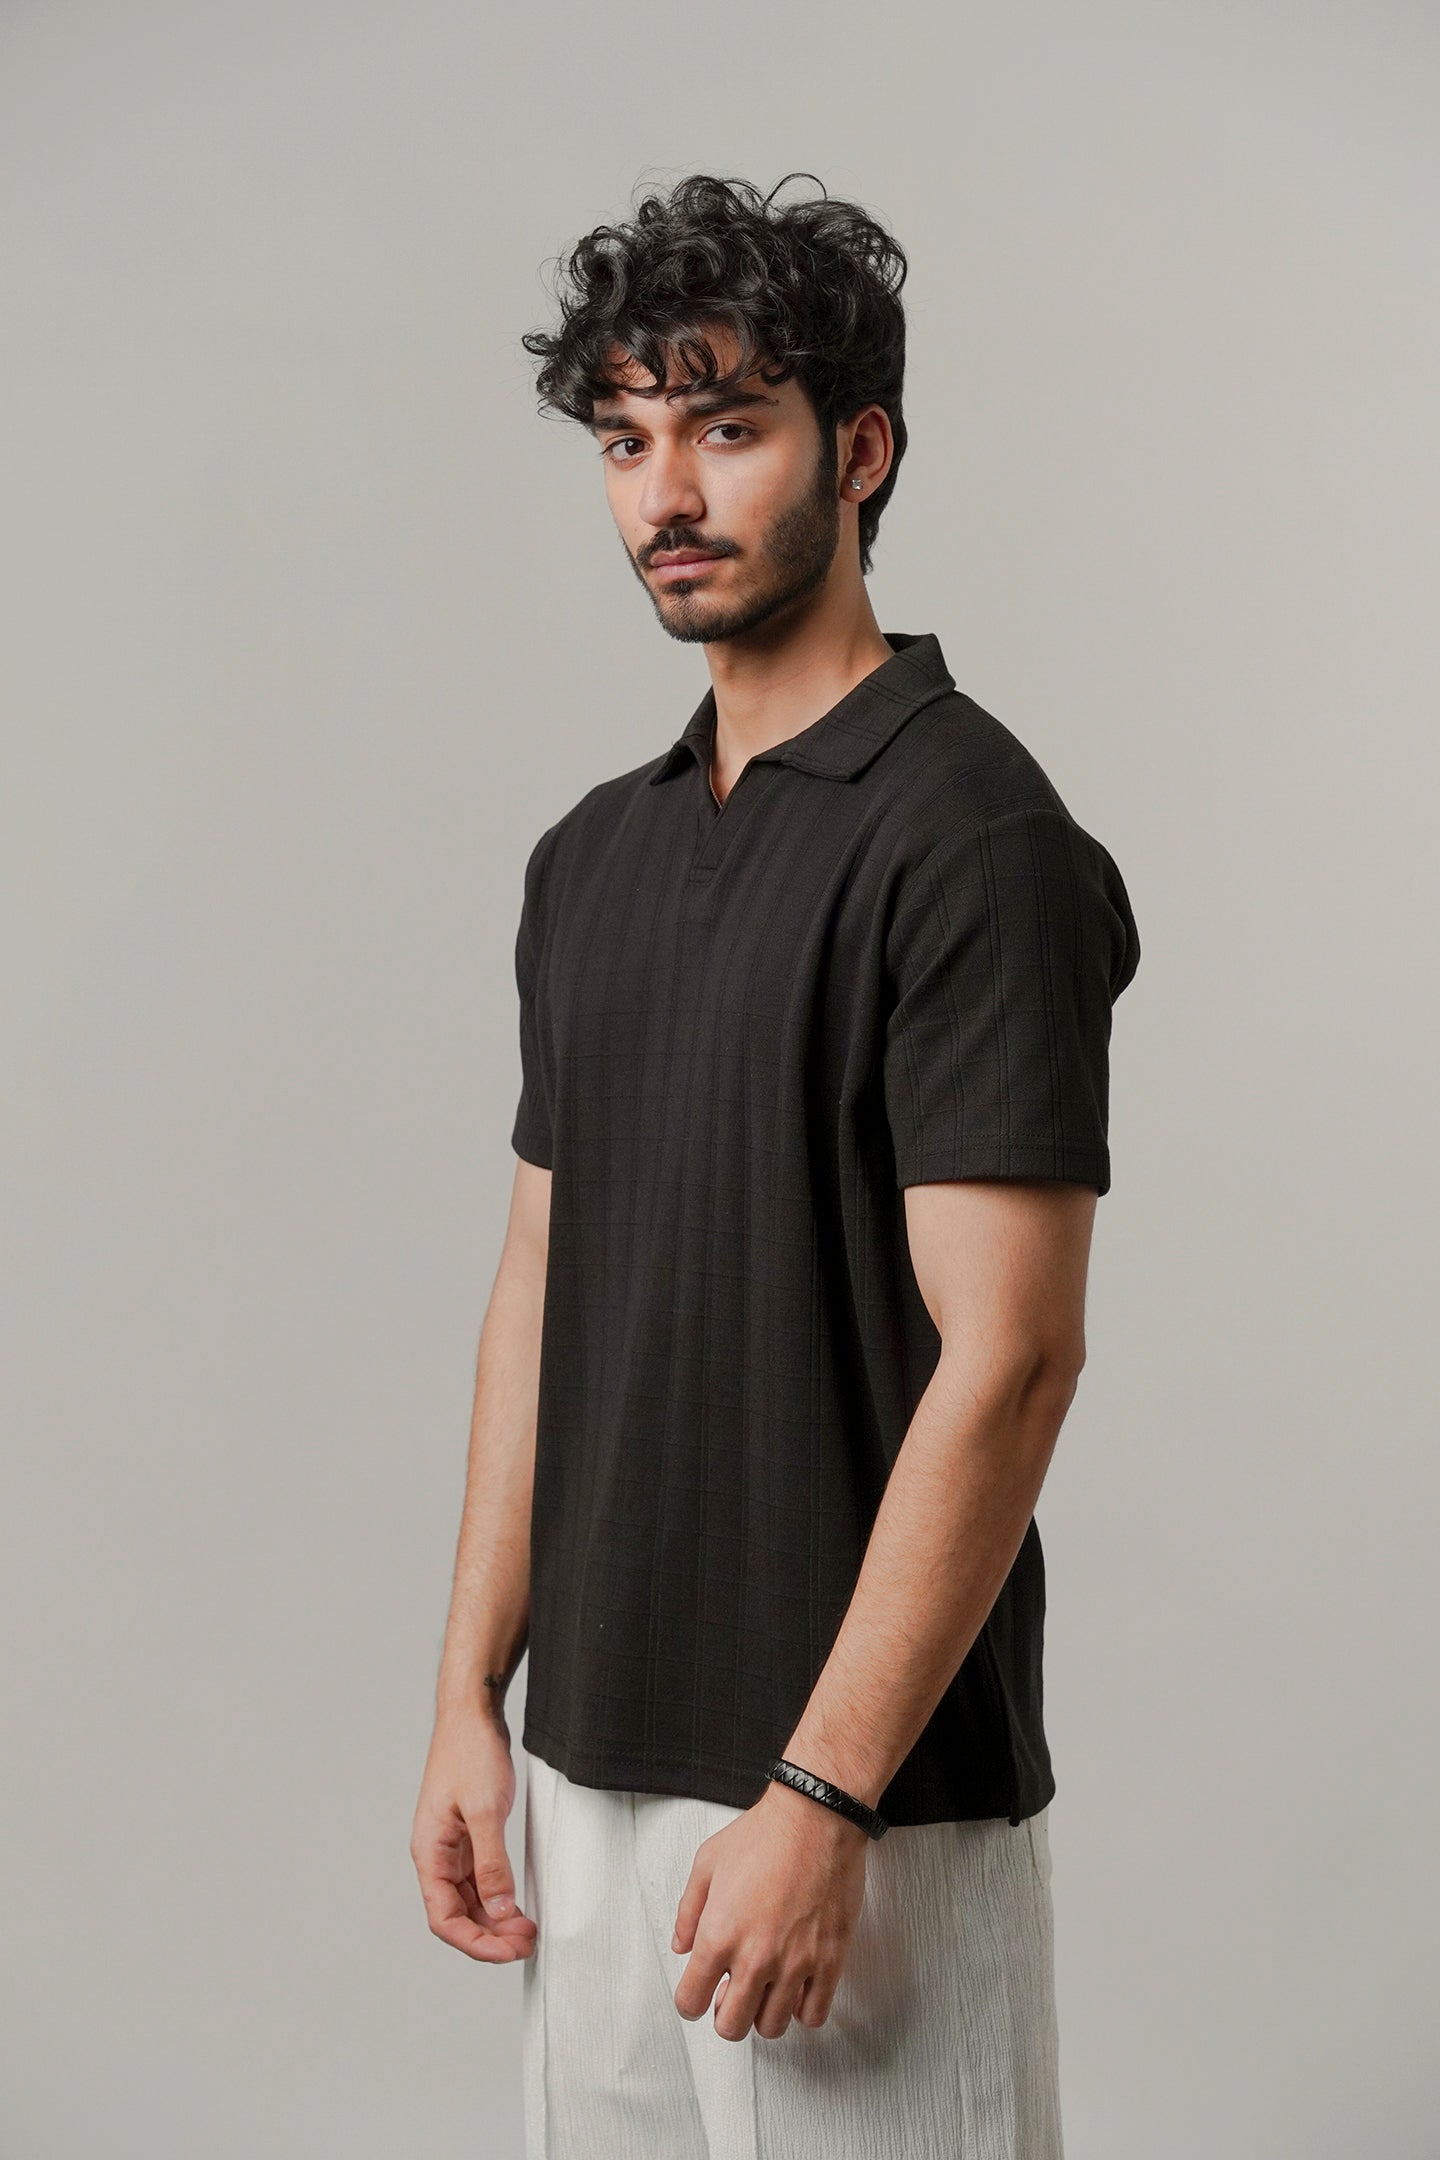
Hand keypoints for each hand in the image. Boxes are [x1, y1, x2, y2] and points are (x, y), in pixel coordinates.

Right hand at [410, 1702, 537, 1962]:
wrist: (472, 1713)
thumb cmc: (470, 1753)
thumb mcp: (485, 1811)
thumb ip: (491, 1863)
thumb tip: (499, 1909)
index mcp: (429, 1853)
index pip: (444, 1918)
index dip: (475, 1943)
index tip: (508, 1952)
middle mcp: (437, 1855)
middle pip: (457, 1915)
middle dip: (490, 1936)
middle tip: (526, 1944)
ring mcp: (452, 1846)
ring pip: (470, 1900)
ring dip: (496, 1920)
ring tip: (527, 1930)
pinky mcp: (469, 1835)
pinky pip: (480, 1879)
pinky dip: (498, 1896)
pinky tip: (518, 1905)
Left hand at [671, 1780, 868, 2039]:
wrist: (816, 1818)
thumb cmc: (764, 1835)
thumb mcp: (707, 1862)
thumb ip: (688, 1911)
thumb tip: (682, 1945)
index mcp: (718, 1935)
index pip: (691, 2002)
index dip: (691, 2001)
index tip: (698, 1993)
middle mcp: (755, 1958)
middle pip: (731, 2026)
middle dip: (725, 2013)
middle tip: (732, 1991)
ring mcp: (795, 1964)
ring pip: (772, 2027)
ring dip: (763, 2011)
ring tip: (766, 1986)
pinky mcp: (829, 1961)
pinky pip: (813, 2014)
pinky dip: (802, 2009)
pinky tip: (797, 1986)